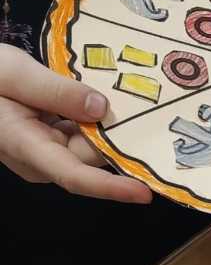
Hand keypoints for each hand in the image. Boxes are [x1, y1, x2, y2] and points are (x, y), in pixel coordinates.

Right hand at [0, 44, 150, 201]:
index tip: (145, 192)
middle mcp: (40, 159)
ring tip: (109, 92)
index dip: (111, 187)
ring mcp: (48, 152)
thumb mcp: (12, 72)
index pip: (73, 175)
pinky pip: (84, 134)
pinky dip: (93, 119)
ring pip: (92, 145)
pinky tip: (96, 96)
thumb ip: (55, 91)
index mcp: (25, 146)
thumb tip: (100, 109)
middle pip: (92, 156)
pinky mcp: (53, 141)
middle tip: (133, 101)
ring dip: (104, 124)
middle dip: (115, 135)